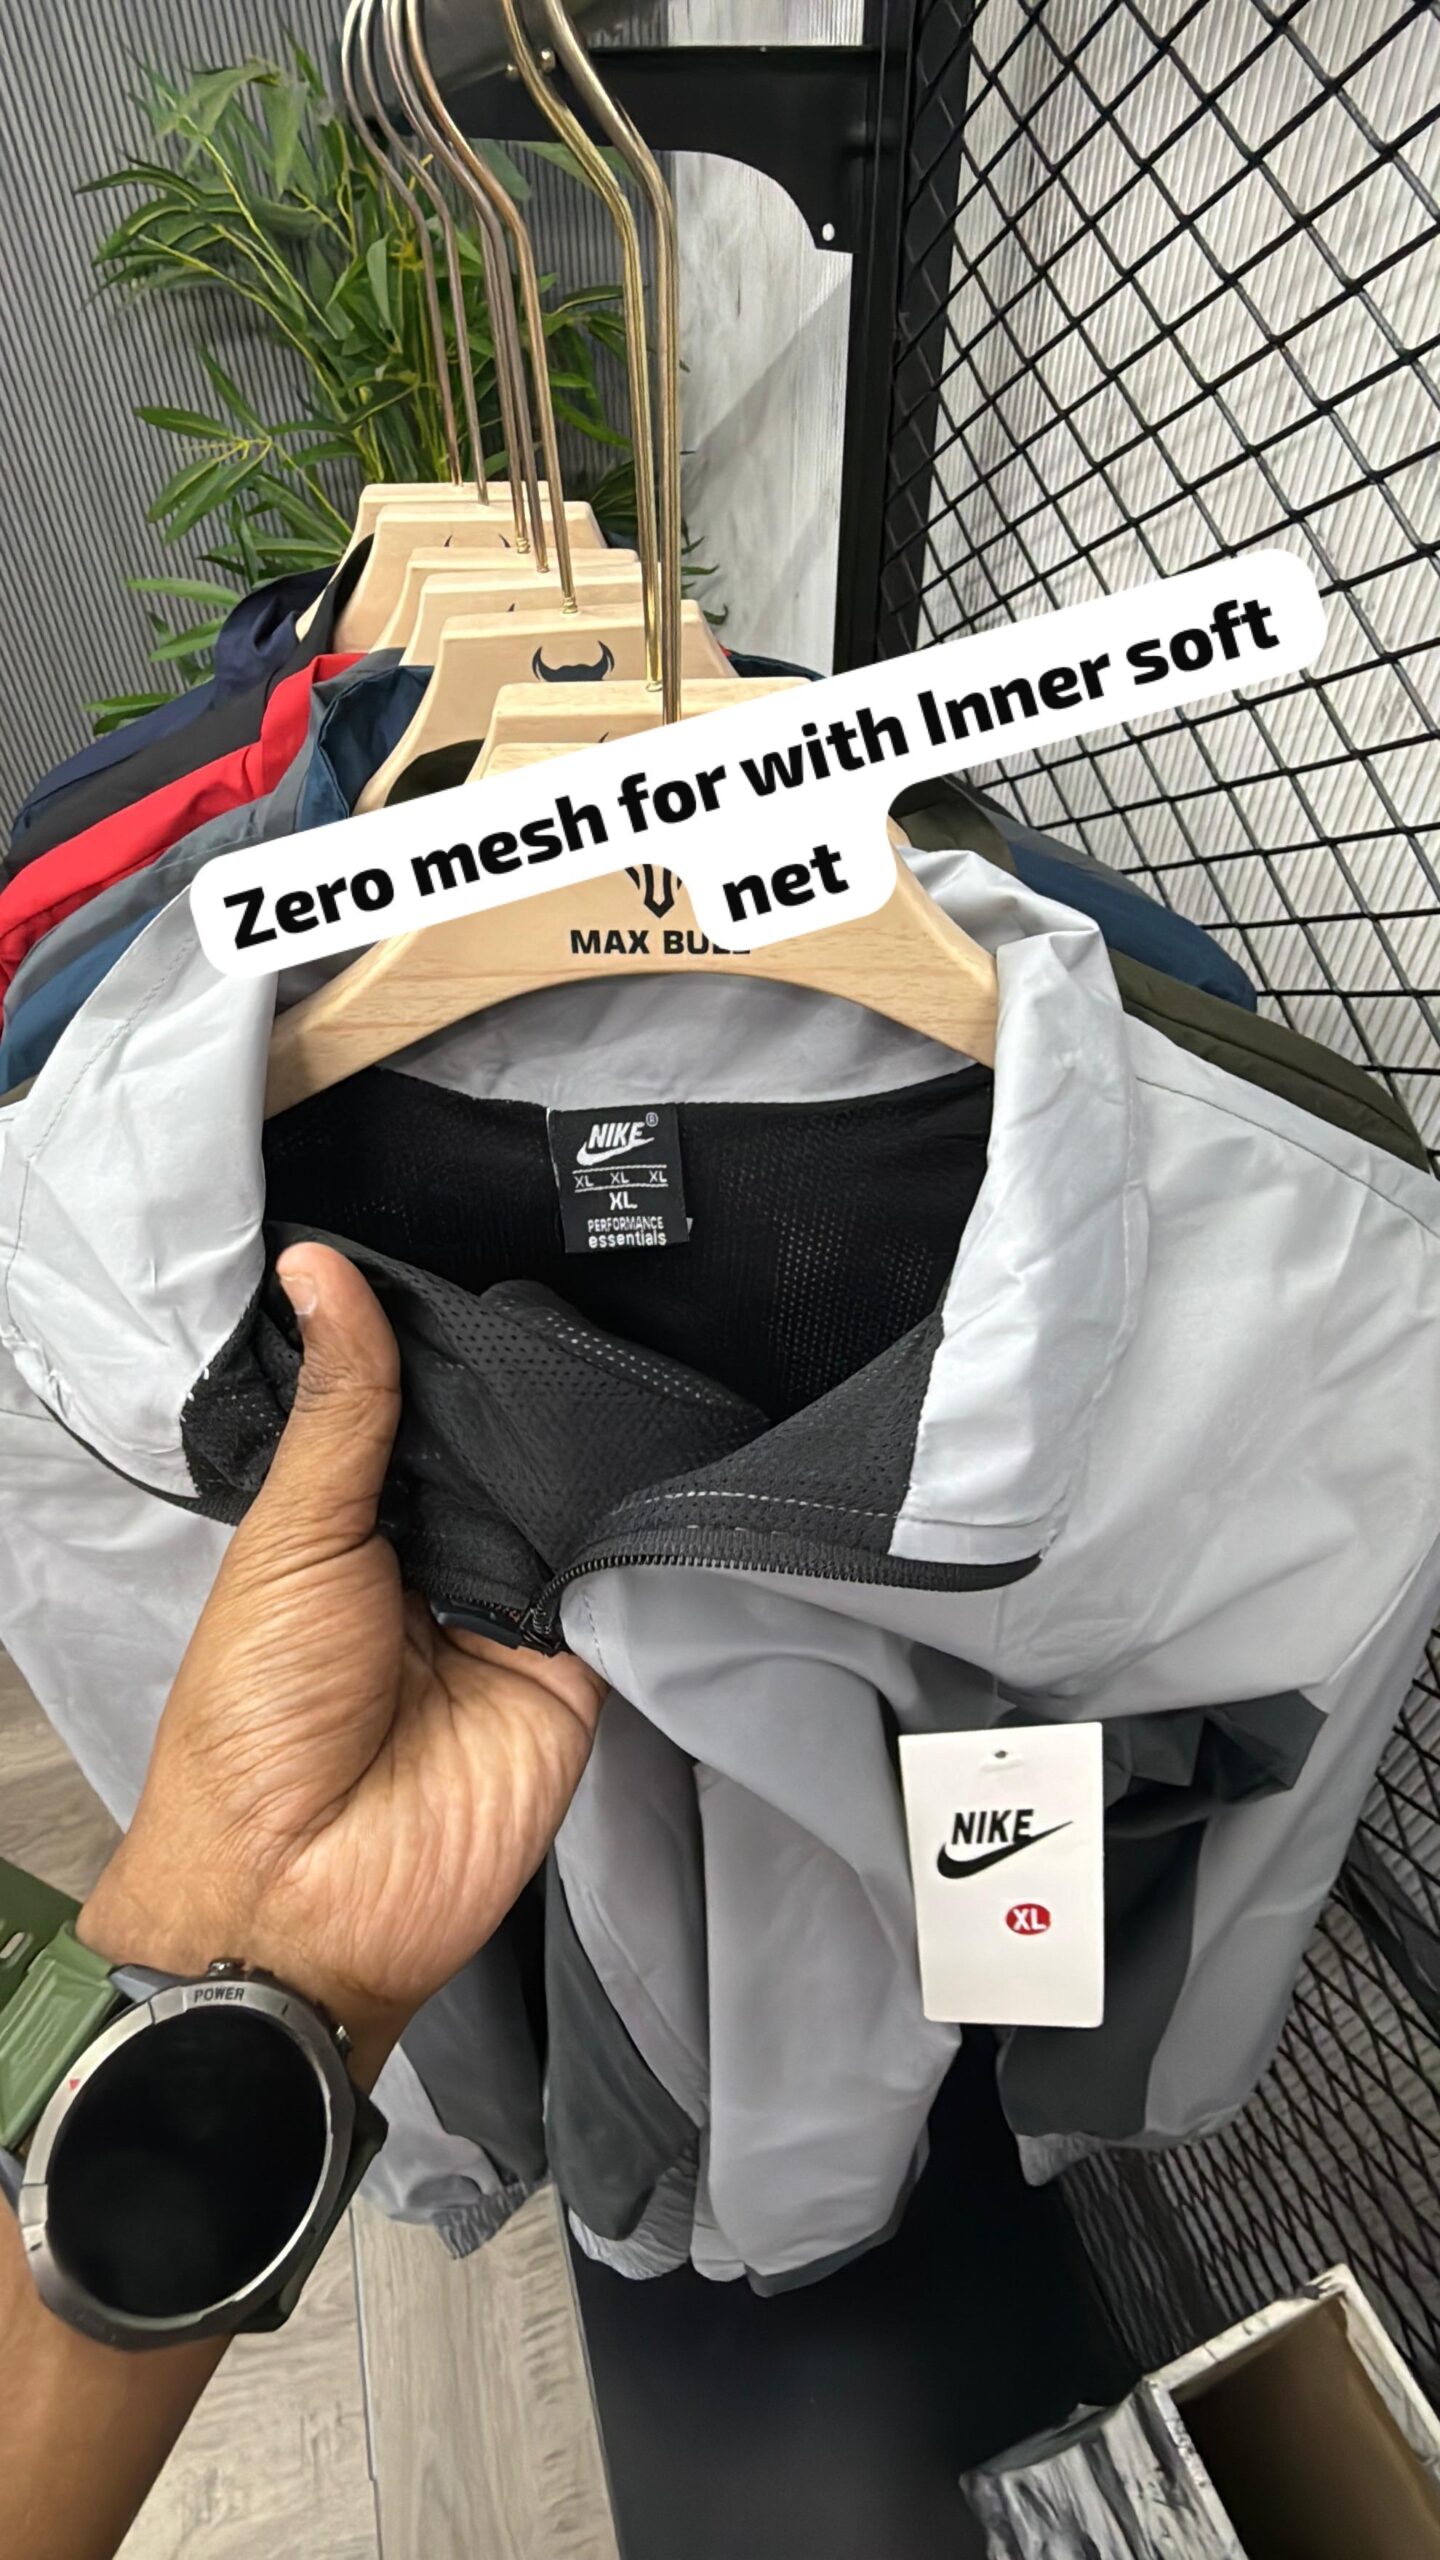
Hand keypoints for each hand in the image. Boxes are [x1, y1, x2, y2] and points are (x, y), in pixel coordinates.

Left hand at [79, 1243, 604, 2087]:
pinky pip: (617, 1590)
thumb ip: (341, 1412)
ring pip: (567, 1513)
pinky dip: (630, 1543)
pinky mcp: (576, 1675)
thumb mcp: (289, 1542)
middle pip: (505, 1461)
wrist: (303, 1896)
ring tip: (630, 1365)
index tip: (502, 1263)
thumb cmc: (254, 1720)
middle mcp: (437, 1565)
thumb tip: (317, 1270)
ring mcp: (509, 1620)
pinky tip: (655, 1468)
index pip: (424, 1419)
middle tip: (587, 1305)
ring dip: (585, 1463)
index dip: (454, 1353)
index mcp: (355, 1527)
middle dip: (533, 1403)